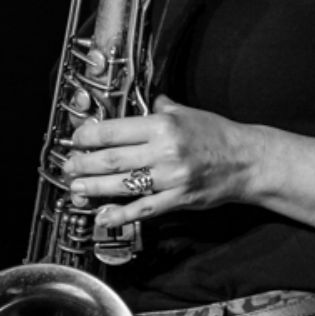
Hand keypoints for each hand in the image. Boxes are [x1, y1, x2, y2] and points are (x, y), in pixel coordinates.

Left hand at [63, 94, 260, 226]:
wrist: (246, 161)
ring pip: (123, 184)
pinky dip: (121, 213)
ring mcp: (171, 177)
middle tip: (68, 167)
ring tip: (76, 189)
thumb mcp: (187, 112)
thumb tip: (141, 99)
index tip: (75, 140)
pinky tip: (103, 216)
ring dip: (94, 188)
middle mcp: (164, 150)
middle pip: (112, 158)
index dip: (89, 136)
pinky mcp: (178, 199)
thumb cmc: (216, 134)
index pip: (115, 130)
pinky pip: (144, 208)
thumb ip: (161, 107)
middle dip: (84, 164)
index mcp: (163, 125)